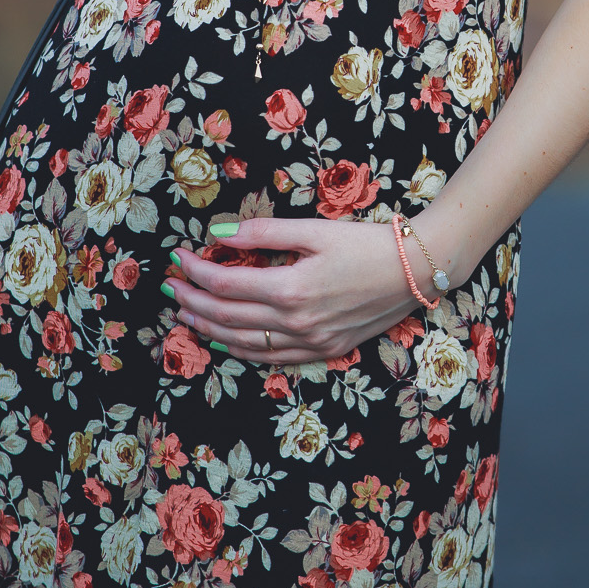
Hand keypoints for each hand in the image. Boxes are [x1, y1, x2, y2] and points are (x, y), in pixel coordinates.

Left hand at [162, 217, 426, 364]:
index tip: (178, 256)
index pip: (225, 284)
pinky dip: (241, 350)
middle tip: (170, 287)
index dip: (195, 271)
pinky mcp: (323, 350)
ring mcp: (310, 342)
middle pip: (227, 316)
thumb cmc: (368, 243)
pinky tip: (226, 341)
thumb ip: (264, 233)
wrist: (418, 271)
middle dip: (192, 301)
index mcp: (290, 289)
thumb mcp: (315, 229)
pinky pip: (270, 358)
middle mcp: (295, 323)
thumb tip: (217, 234)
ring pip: (243, 342)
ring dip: (209, 328)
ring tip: (185, 314)